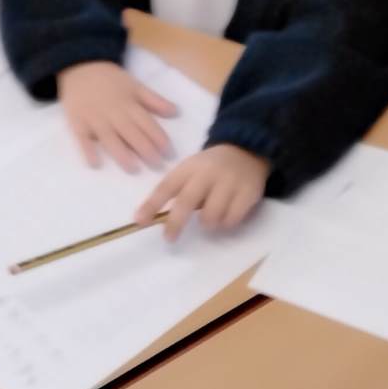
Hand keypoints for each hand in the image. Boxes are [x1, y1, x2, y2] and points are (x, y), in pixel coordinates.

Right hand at [57, 61, 178, 172]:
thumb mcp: (135, 86)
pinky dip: (88, 150)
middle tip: (157, 165)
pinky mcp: (77, 122)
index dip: (159, 138)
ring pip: (109, 138)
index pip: (146, 123)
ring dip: (121, 153)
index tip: (170, 153)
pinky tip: (95, 164)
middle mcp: (113, 113)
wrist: (79, 67)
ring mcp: (94, 118)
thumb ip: (154, 100)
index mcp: (129, 103)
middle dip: (145, 149)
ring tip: (133, 168)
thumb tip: (176, 112)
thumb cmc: (111, 80)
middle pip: (131, 133)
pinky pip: (82, 138)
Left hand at [136, 145, 269, 239]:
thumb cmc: (211, 167)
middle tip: (169, 238)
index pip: (167, 187)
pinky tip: (226, 216)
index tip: (140, 221)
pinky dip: (226, 224)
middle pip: (187, 202)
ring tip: (210, 218)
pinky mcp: (248, 193)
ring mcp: (229, 183)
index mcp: (189, 168)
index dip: (152, 204)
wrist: (247, 150)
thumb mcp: (191, 169)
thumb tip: (156, 217)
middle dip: (175, 224)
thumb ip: (178, 189)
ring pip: (211, 216)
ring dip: (207, 224)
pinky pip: (232, 220)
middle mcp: (207, 174)